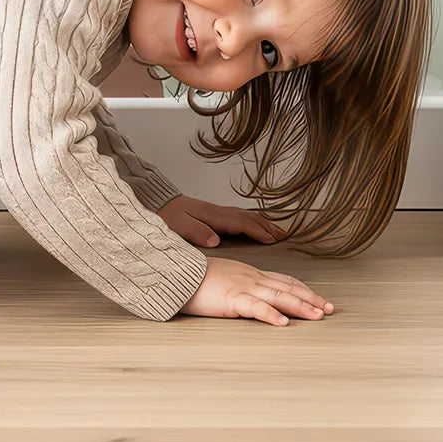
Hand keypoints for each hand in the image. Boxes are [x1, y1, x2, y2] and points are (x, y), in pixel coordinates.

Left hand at [158, 194, 283, 248]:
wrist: (158, 201)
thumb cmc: (167, 216)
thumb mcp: (178, 225)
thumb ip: (196, 232)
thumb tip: (215, 240)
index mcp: (213, 216)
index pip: (242, 223)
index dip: (258, 231)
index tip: (273, 240)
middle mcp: (219, 212)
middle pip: (249, 217)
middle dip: (268, 226)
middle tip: (284, 236)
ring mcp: (218, 211)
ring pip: (246, 215)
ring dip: (263, 222)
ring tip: (276, 231)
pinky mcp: (214, 213)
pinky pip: (239, 215)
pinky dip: (253, 219)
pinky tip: (255, 224)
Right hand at [181, 257, 333, 326]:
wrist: (177, 272)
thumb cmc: (196, 277)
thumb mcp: (225, 276)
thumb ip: (240, 284)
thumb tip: (251, 295)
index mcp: (250, 273)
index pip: (284, 280)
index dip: (304, 290)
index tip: (320, 299)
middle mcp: (252, 278)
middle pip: (288, 288)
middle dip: (311, 299)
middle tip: (330, 309)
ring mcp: (243, 287)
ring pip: (278, 296)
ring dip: (300, 306)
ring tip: (317, 316)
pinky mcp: (231, 298)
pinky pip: (255, 306)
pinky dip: (271, 315)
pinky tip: (283, 323)